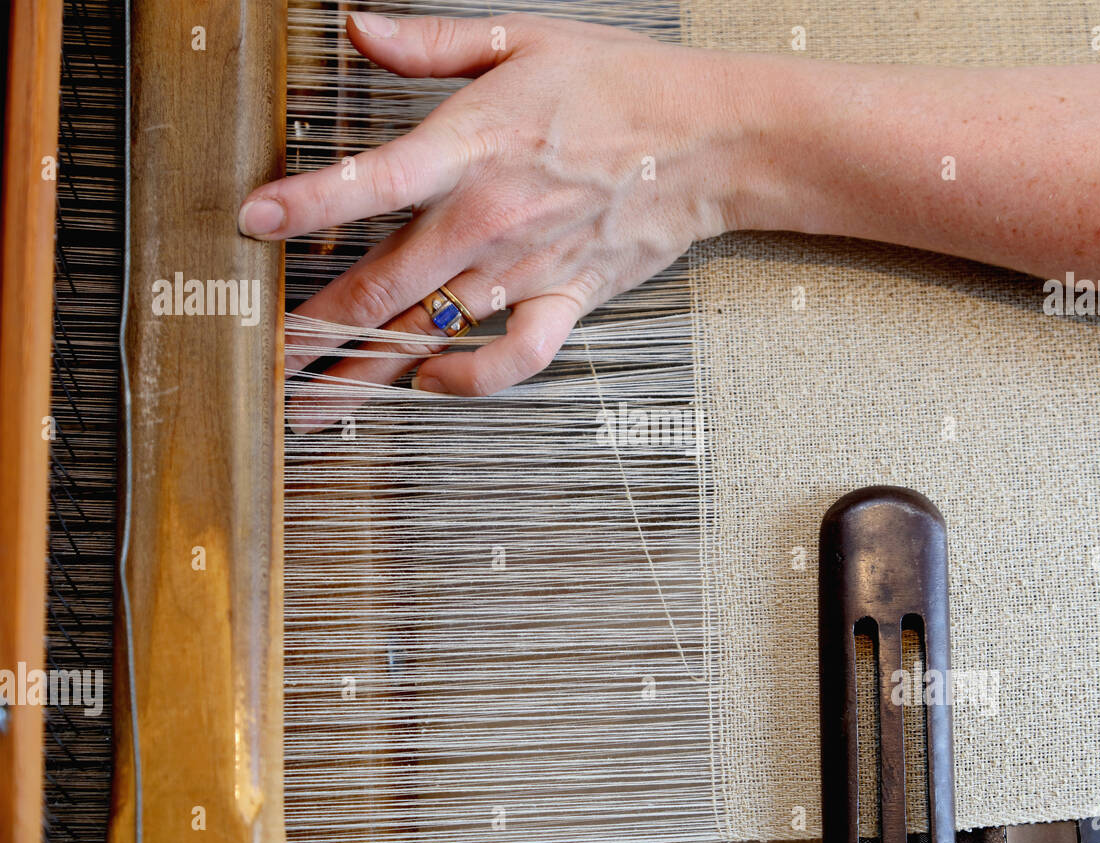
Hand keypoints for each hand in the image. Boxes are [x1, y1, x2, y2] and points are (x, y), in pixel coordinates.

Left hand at [239, 11, 750, 429]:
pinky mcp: (566, 301)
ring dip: (366, 374)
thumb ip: (431, 44)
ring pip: (431, 333)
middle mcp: (490, 220)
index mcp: (472, 147)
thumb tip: (358, 31)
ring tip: (314, 409)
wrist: (709, 139)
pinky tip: (430, 386)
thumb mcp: (521, 39)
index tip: (251, 226)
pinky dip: (471, 380)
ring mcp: (528, 270)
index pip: (373, 180)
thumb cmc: (622, 86)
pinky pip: (515, 359)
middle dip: (313, 331)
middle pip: (383, 286)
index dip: (308, 205)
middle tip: (263, 366)